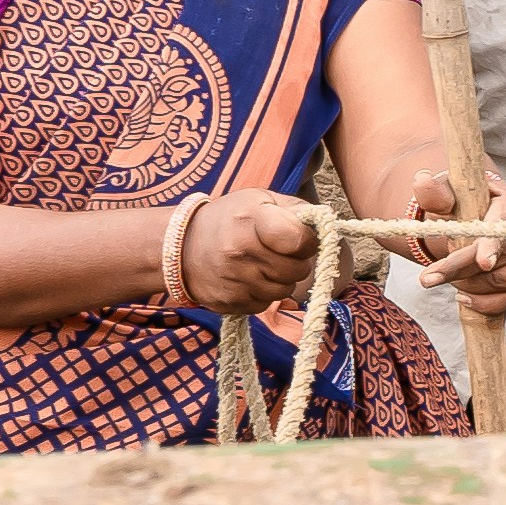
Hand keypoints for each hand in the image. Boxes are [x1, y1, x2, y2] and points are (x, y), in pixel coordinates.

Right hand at [185, 193, 323, 308]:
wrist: (180, 247)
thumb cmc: (229, 219)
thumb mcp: (260, 200)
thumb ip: (295, 209)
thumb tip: (325, 225)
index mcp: (252, 220)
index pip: (300, 240)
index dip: (307, 240)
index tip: (298, 236)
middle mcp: (240, 252)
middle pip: (298, 269)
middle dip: (295, 261)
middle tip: (277, 251)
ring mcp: (234, 281)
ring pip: (284, 290)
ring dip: (280, 278)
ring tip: (261, 263)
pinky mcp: (229, 303)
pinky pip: (265, 303)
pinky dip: (263, 293)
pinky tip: (248, 278)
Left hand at [403, 172, 505, 315]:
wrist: (482, 218)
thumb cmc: (468, 204)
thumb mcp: (451, 194)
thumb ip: (437, 192)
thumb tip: (421, 180)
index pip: (503, 227)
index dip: (492, 245)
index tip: (483, 262)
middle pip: (496, 259)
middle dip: (459, 270)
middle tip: (427, 278)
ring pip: (500, 282)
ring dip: (468, 283)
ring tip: (447, 274)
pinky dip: (485, 303)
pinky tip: (464, 296)